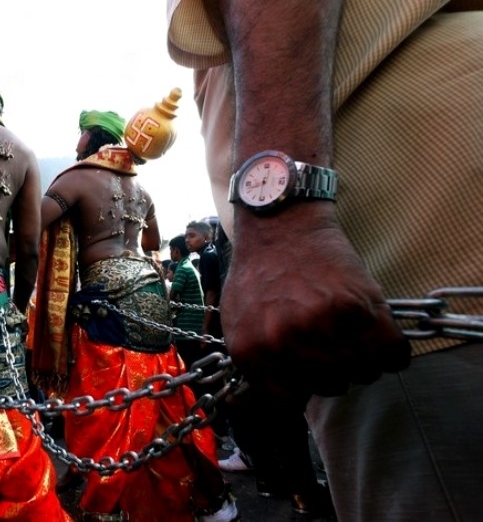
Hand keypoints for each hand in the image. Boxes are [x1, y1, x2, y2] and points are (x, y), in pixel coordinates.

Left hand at [222, 202, 409, 408]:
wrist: (278, 225)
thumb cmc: (258, 274)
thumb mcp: (236, 321)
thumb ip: (254, 363)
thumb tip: (269, 399)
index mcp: (252, 350)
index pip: (291, 402)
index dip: (304, 386)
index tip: (309, 371)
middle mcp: (285, 342)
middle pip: (331, 386)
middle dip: (334, 370)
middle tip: (332, 344)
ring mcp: (322, 324)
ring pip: (362, 373)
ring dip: (363, 360)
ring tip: (352, 334)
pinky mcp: (356, 304)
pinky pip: (391, 352)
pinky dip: (391, 350)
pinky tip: (379, 335)